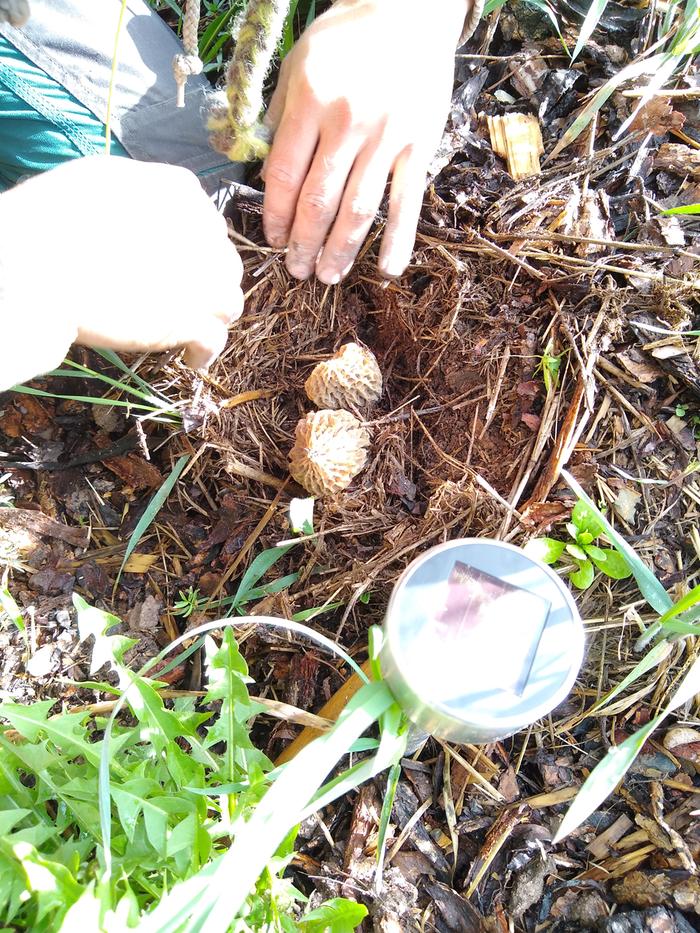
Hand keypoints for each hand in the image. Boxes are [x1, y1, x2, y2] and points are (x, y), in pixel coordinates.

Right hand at [0, 156, 241, 384]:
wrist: (44, 265)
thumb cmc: (56, 220)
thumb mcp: (102, 183)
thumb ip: (139, 198)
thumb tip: (141, 218)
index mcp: (182, 193)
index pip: (206, 222)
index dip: (192, 248)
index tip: (177, 263)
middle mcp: (204, 233)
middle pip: (223, 263)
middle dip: (208, 281)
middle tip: (185, 299)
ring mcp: (204, 280)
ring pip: (227, 302)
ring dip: (211, 316)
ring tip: (191, 330)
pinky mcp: (192, 321)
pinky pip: (214, 340)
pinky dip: (203, 352)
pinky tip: (190, 358)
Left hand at [262, 0, 466, 283]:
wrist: (409, 9)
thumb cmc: (347, 38)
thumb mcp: (299, 62)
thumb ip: (282, 115)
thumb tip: (268, 171)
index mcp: (311, 102)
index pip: (284, 175)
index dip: (275, 216)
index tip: (273, 240)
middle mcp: (347, 123)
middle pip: (318, 202)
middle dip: (303, 244)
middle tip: (296, 271)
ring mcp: (386, 138)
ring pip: (358, 210)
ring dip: (340, 251)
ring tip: (328, 276)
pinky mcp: (418, 145)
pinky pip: (406, 202)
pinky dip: (398, 240)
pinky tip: (388, 269)